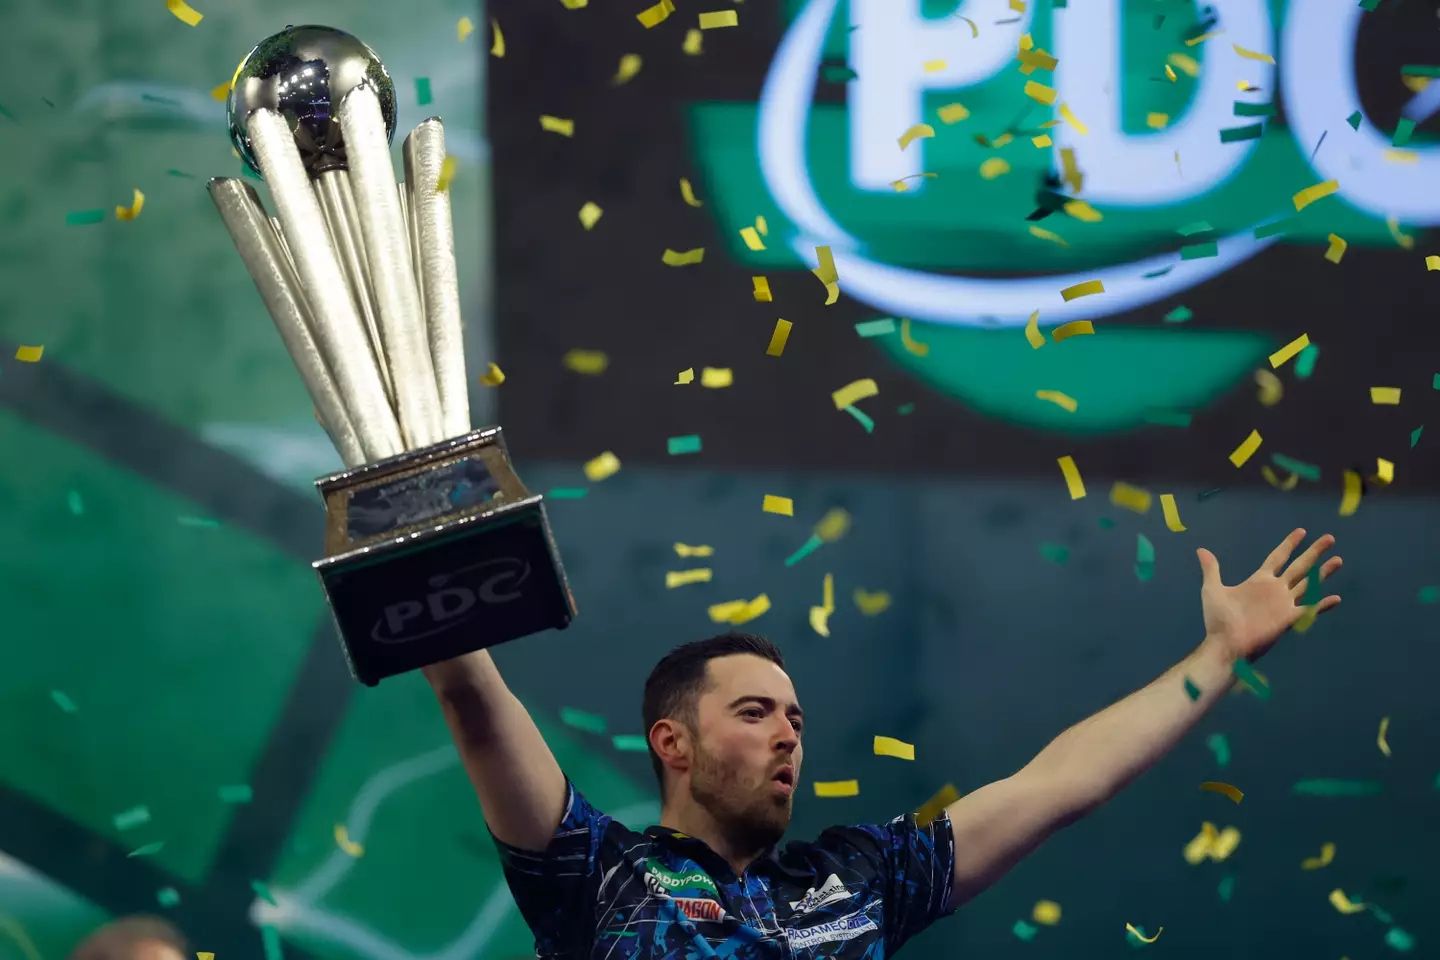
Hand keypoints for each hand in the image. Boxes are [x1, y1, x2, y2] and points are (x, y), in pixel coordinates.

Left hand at [1196, 529, 1341, 662]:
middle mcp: (1275, 590)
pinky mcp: (1288, 619)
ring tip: (1338, 559)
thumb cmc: (1218, 619)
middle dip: (1314, 552)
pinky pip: (1309, 609)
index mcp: (1259, 581)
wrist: (1225, 643)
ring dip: (1324, 572)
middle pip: (1299, 566)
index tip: (1301, 532)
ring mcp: (1284, 604)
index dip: (1289, 544)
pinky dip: (1322, 604)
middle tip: (1329, 538)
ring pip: (1309, 584)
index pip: (1278, 557)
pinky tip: (1336, 598)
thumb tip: (1201, 549)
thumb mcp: (1212, 589)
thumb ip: (1211, 569)